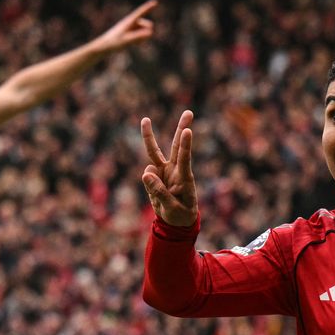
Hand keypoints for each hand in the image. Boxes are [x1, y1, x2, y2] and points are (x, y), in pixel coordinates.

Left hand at [93, 0, 156, 52]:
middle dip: (147, 30)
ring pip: (142, 30)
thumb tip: (150, 32)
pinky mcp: (127, 34)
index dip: (148, 7)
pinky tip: (136, 44)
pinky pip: (138, 35)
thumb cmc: (114, 43)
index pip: (140, 13)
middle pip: (144, 24)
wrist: (103, 47)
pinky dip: (139, 40)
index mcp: (128, 21)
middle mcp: (129, 23)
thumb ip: (139, 36)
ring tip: (135, 43)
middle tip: (143, 38)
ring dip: (142, 37)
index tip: (155, 2)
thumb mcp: (127, 40)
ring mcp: (128, 28)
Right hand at [141, 110, 197, 226]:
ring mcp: (165, 171)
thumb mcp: (171, 209)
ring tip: (145, 120)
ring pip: (155, 152)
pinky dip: (148, 181)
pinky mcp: (155, 176)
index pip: (185, 159)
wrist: (175, 222)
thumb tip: (146, 172)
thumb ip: (159, 192)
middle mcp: (175, 171)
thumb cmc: (180, 216)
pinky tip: (157, 194)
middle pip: (176, 146)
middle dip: (182, 128)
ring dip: (149, 136)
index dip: (185, 146)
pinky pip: (147, 174)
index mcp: (185, 179)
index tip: (188, 131)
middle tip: (189, 112)